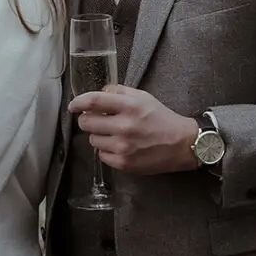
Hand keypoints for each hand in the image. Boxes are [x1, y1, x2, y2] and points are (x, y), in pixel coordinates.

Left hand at [69, 84, 198, 174]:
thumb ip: (119, 91)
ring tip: (113, 134)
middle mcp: (125, 126)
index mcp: (130, 106)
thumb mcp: (143, 97)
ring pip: (92, 140)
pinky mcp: (124, 163)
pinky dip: (106, 150)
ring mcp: (123, 147)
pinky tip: (119, 146)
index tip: (73, 106)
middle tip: (95, 120)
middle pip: (86, 122)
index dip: (78, 102)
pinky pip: (101, 155)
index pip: (94, 101)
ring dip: (98, 136)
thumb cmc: (162, 118)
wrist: (182, 144)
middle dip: (87, 120)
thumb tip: (98, 93)